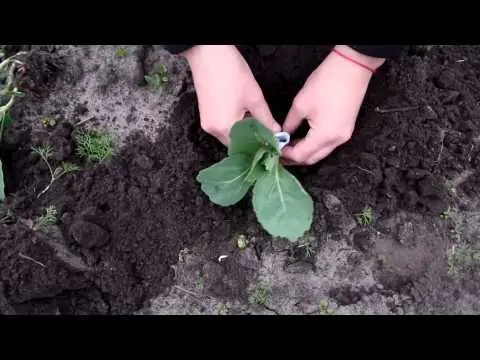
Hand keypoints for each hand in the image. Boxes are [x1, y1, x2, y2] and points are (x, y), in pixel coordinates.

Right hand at [181, 45, 279, 144]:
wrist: (208, 54)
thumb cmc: (230, 72)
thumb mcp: (254, 97)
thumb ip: (266, 118)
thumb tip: (276, 131)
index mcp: (225, 128)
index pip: (245, 147)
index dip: (259, 146)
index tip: (271, 143)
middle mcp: (213, 130)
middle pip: (236, 143)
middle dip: (251, 139)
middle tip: (267, 134)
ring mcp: (207, 122)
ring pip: (229, 135)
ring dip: (242, 131)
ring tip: (257, 123)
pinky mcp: (205, 114)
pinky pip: (222, 126)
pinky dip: (233, 124)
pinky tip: (244, 115)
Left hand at [281, 45, 384, 164]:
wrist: (352, 68)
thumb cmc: (326, 83)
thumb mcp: (301, 104)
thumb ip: (290, 124)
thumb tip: (283, 134)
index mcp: (324, 136)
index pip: (301, 155)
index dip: (286, 155)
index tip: (275, 150)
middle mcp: (336, 141)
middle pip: (312, 158)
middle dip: (295, 158)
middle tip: (280, 153)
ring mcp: (343, 136)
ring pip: (321, 153)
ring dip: (305, 152)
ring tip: (289, 146)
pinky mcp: (346, 129)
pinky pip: (328, 145)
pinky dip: (315, 145)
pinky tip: (303, 139)